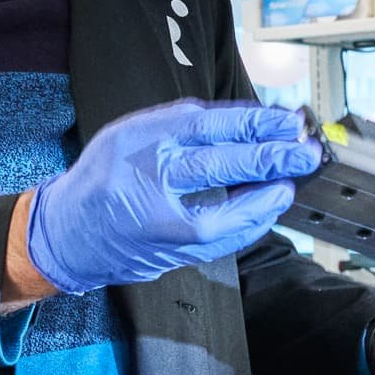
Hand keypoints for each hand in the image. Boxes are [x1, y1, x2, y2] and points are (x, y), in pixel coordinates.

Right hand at [23, 103, 318, 295]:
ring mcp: (162, 223)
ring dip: (268, 196)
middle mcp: (150, 182)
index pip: (208, 127)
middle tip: (305, 152)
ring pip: (227, 212)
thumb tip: (247, 122)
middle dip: (271, 158)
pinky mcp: (172, 253)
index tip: (288, 121)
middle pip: (221, 166)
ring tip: (291, 180)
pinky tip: (269, 207)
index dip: (255, 123)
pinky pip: (224, 239)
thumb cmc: (104, 175)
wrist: (68, 234)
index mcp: (140, 143)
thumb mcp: (132, 133)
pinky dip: (252, 222)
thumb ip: (182, 125)